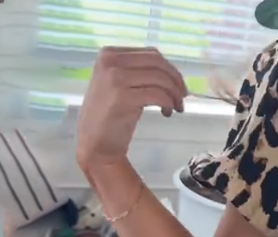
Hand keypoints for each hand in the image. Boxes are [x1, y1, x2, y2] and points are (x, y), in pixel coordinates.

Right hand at [76, 47, 187, 170]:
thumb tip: (169, 72)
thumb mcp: (119, 85)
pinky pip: (158, 95)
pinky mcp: (123, 97)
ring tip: (175, 108)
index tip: (178, 85)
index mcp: (109, 54)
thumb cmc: (109, 116)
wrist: (94, 142)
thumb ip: (136, 73)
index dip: (170, 69)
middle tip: (182, 97)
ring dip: (174, 94)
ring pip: (160, 79)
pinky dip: (168, 103)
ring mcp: (116, 78)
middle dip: (176, 80)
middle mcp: (111, 61)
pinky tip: (166, 113)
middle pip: (157, 63)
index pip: (151, 54)